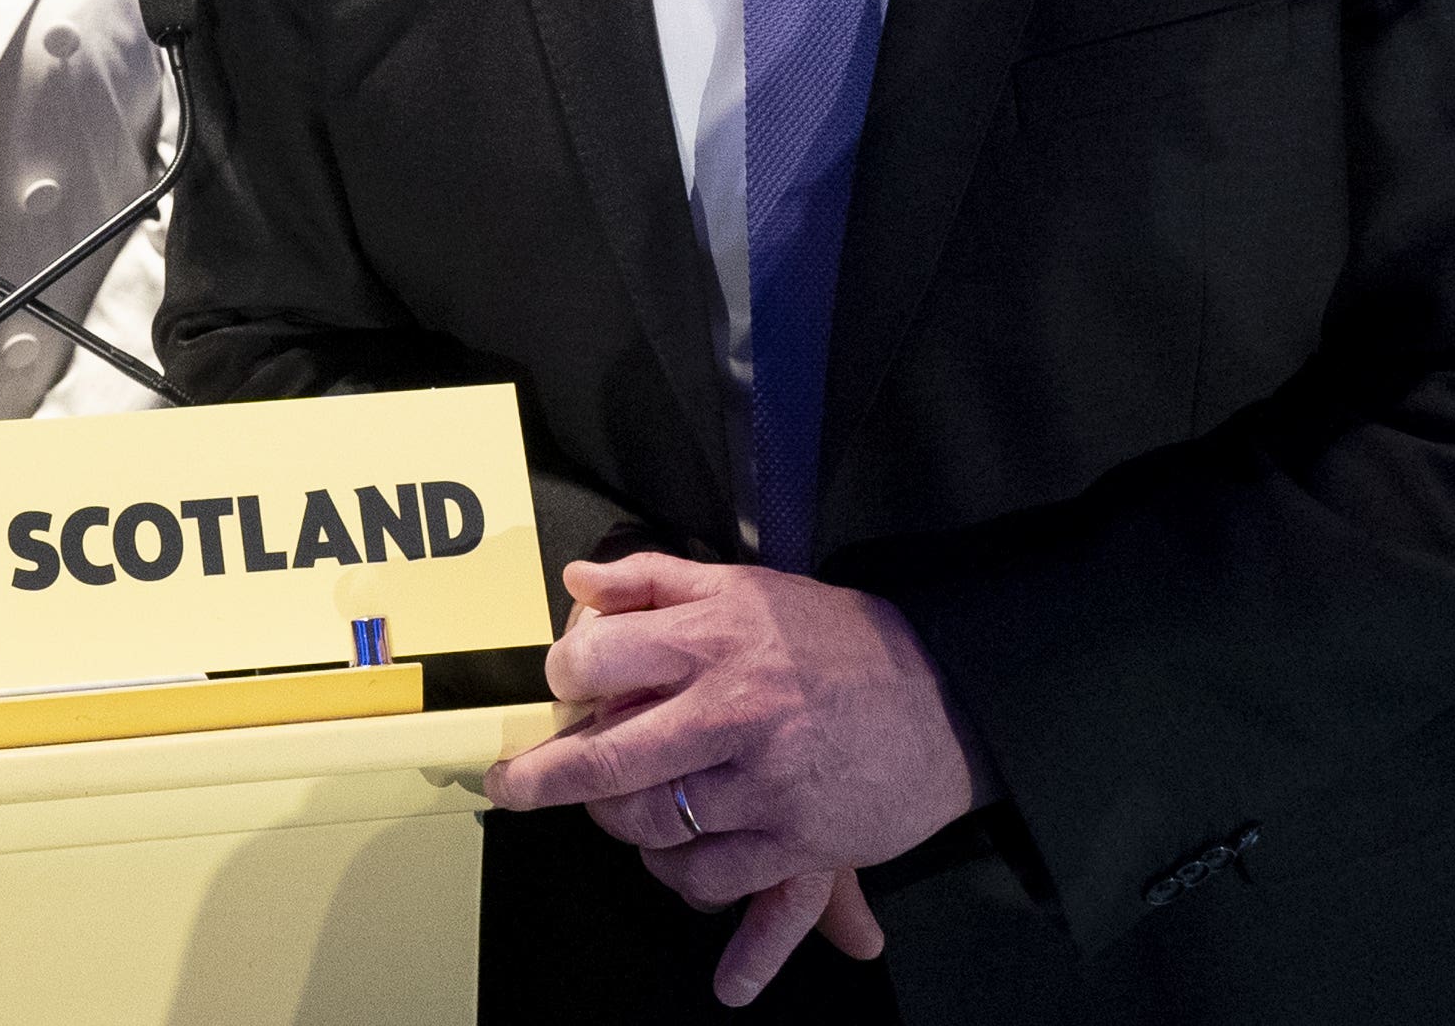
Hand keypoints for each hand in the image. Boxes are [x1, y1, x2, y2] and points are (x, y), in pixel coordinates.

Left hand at [484, 554, 988, 1004]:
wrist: (944, 701)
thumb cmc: (833, 639)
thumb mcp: (746, 587)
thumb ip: (655, 579)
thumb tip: (577, 578)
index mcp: (713, 639)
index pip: (595, 660)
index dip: (566, 674)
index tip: (566, 686)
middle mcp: (730, 712)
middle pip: (606, 758)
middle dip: (542, 779)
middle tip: (511, 787)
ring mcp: (762, 785)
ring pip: (646, 824)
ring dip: (615, 823)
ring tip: (614, 810)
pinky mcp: (795, 844)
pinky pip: (703, 876)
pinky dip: (675, 873)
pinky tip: (672, 855)